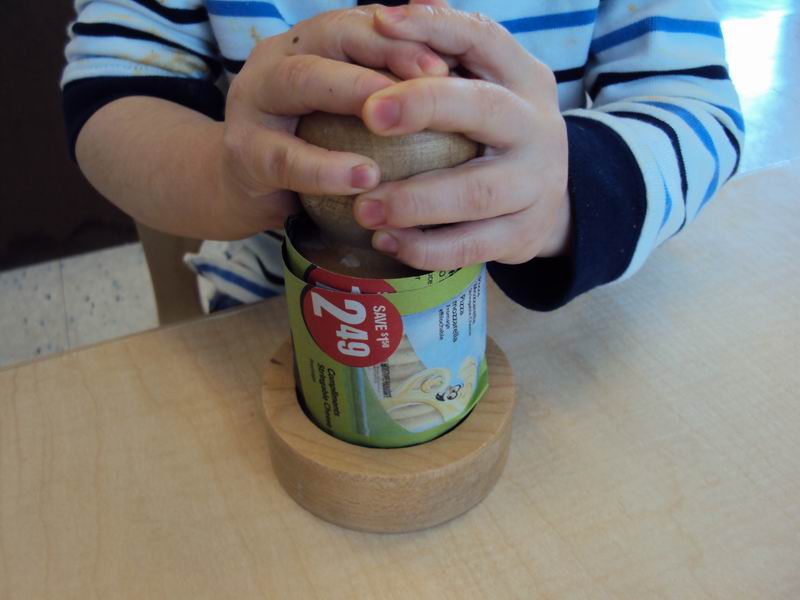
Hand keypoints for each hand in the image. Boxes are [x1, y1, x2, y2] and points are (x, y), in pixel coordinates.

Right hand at [218, 7, 449, 235]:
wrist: (243, 188)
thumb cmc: (311, 146)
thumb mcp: (346, 112)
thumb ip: (386, 86)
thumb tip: (454, 56)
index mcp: (313, 44)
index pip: (363, 22)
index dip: (407, 34)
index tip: (449, 59)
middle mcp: (281, 58)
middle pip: (333, 35)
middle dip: (387, 50)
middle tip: (435, 76)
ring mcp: (254, 101)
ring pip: (301, 81)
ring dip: (352, 93)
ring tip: (394, 118)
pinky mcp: (243, 151)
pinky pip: (286, 156)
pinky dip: (326, 168)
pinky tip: (365, 177)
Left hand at [353, 5, 570, 269]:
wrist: (552, 201)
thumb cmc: (497, 133)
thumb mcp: (488, 87)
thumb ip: (446, 57)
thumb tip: (387, 15)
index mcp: (524, 80)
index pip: (483, 38)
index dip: (434, 27)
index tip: (380, 22)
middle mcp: (537, 128)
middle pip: (484, 109)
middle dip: (425, 106)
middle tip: (369, 114)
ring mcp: (535, 185)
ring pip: (478, 191)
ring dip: (416, 200)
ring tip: (364, 207)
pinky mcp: (523, 235)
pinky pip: (472, 246)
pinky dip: (426, 248)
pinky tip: (386, 242)